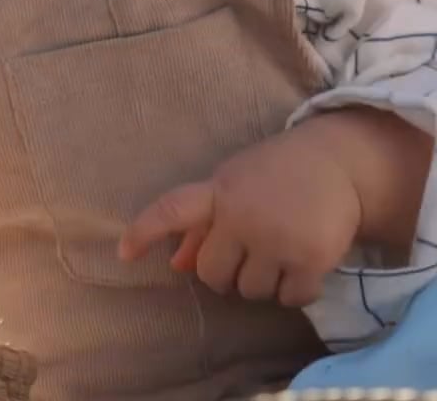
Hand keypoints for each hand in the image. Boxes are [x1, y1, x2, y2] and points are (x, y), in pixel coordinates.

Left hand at [120, 123, 362, 307]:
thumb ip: (205, 224)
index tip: (124, 253)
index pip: (172, 210)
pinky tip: (304, 262)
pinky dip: (295, 290)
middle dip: (227, 271)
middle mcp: (243, 215)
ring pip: (250, 292)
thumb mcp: (237, 185)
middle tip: (250, 251)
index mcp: (220, 190)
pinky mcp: (309, 259)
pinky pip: (288, 299)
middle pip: (211, 275)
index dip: (145, 231)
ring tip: (282, 248)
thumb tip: (176, 263)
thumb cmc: (277, 174)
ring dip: (264, 281)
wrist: (338, 162)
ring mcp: (276, 238)